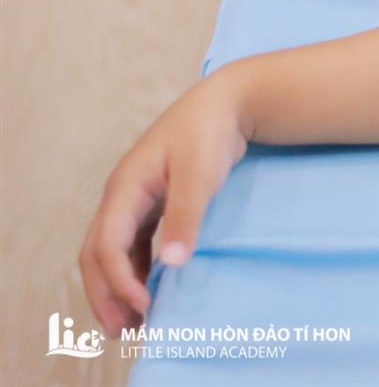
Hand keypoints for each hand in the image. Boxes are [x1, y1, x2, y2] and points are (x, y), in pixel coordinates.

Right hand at [80, 65, 251, 336]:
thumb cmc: (209, 133)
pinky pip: (133, 243)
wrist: (226, 103)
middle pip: (98, 254)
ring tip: (133, 320)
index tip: (143, 306)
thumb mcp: (200, 174)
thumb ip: (186, 216)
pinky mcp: (153, 202)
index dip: (119, 280)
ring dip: (118, 284)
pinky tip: (149, 288)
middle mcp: (122, 198)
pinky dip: (135, 268)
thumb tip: (171, 263)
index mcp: (125, 190)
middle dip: (105, 293)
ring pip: (112, 251)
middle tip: (122, 330)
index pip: (107, 245)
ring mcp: (135, 200)